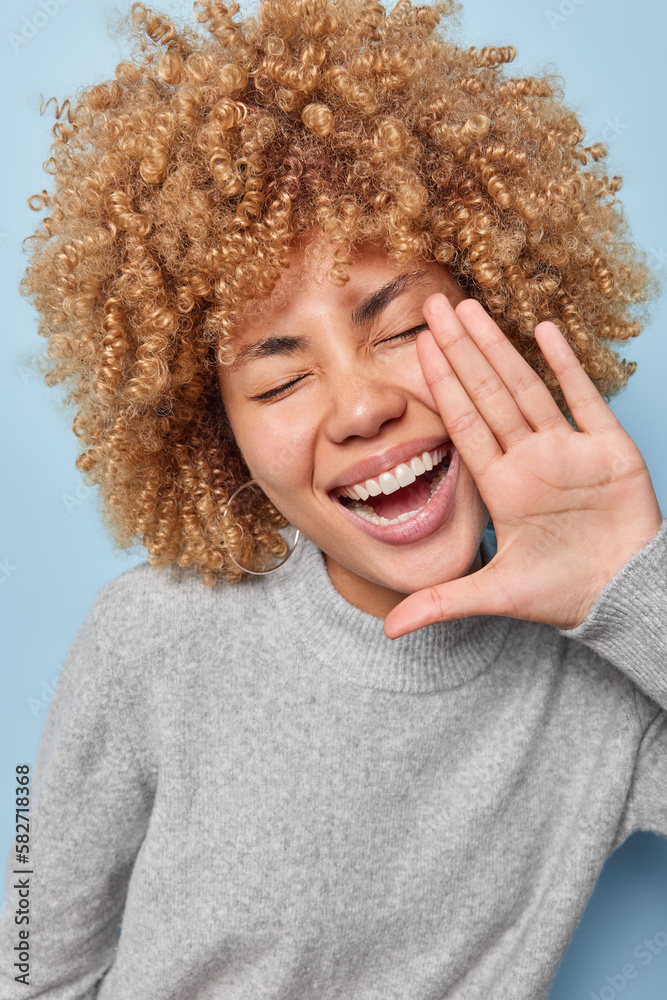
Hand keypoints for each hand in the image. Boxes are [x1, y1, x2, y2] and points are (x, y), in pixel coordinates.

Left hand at [383, 294, 661, 638]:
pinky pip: (584, 399)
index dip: (442, 384)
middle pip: (488, 393)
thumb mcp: (495, 593)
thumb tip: (388, 630)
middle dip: (460, 350)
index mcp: (502, 484)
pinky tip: (542, 332)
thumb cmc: (562, 592)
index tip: (418, 347)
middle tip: (433, 304)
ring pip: (527, 387)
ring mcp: (568, 449)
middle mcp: (529, 458)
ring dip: (500, 348)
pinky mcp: (608, 448)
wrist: (622, 594)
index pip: (464, 423)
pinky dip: (564, 366)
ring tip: (473, 309)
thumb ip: (442, 604)